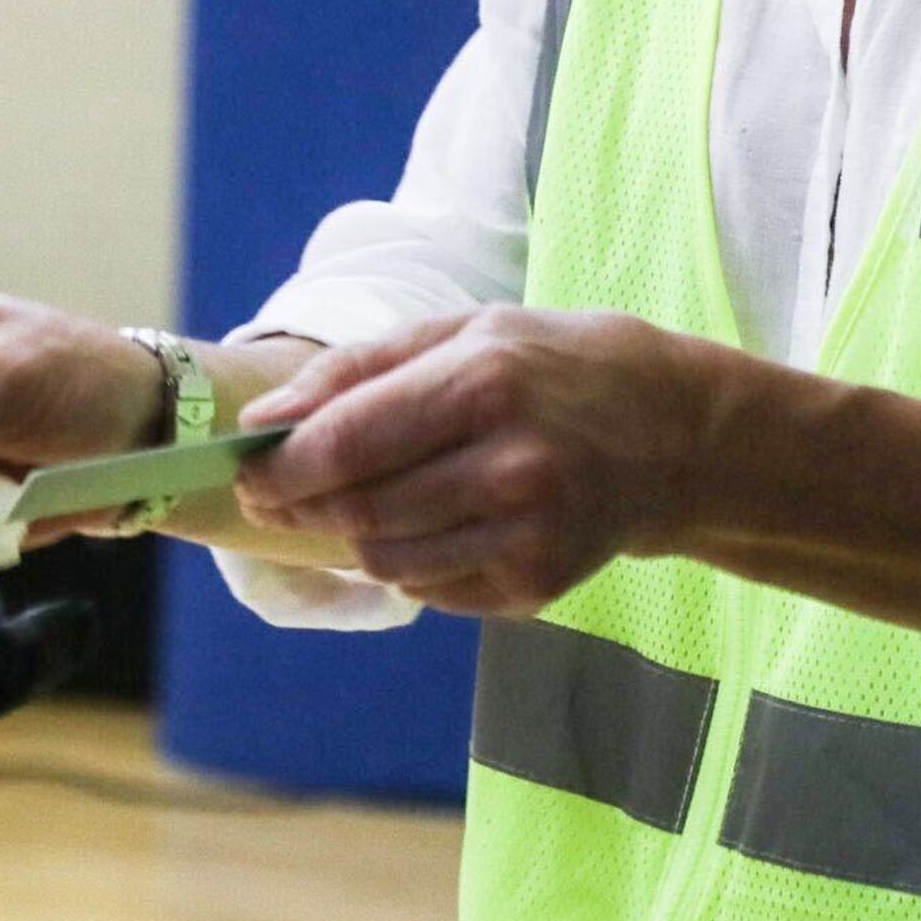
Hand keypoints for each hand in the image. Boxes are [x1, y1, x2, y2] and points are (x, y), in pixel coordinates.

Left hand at [228, 306, 723, 614]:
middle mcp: (509, 466)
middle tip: (276, 492)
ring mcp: (527, 534)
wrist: (676, 433)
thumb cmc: (555, 367)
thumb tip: (264, 422)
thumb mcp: (466, 332)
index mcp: (484, 384)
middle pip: (355, 508)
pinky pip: (430, 588)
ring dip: (352, 534)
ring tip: (365, 498)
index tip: (244, 469)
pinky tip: (434, 521)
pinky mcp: (537, 585)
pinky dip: (409, 560)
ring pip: (384, 559)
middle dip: (298, 504)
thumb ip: (358, 370)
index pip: (345, 445)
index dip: (279, 467)